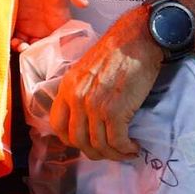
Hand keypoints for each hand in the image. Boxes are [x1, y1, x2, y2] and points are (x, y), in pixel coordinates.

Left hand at [13, 0, 87, 50]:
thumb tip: (84, 3)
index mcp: (60, 19)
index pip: (64, 41)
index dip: (60, 50)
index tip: (53, 54)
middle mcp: (47, 26)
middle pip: (46, 49)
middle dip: (40, 55)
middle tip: (32, 51)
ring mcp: (31, 26)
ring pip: (30, 47)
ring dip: (26, 51)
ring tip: (20, 45)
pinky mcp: (18, 23)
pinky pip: (16, 39)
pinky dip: (14, 44)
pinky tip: (12, 41)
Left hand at [49, 10, 161, 160]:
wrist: (137, 39)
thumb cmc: (118, 51)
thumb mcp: (87, 69)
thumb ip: (81, 90)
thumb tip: (86, 115)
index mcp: (68, 87)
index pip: (57, 125)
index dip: (71, 139)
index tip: (86, 142)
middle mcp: (77, 98)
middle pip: (77, 141)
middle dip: (95, 151)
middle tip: (109, 151)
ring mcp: (95, 106)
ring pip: (98, 145)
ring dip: (114, 154)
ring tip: (126, 150)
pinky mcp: (115, 111)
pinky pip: (117, 142)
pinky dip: (126, 149)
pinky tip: (134, 147)